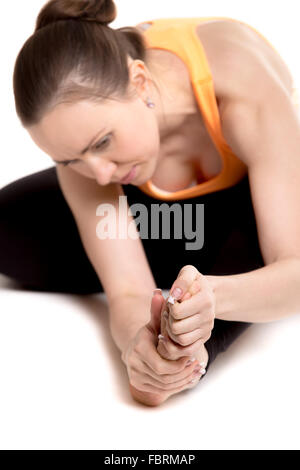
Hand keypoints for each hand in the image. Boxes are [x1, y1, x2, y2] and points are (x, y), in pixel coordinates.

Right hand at [123, 290, 203, 405]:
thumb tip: (158, 292)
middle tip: (198, 366)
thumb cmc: (150, 334)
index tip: (192, 357)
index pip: (162, 366)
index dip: (179, 365)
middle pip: (164, 377)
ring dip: (183, 380)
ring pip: (164, 385)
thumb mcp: (154, 322)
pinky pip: (161, 390)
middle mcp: (134, 364)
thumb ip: (157, 310)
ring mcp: (136, 376)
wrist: (134, 348)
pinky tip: (189, 378)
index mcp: (139, 348)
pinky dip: (177, 386)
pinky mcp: (139, 385)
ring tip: (197, 371)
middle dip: (183, 373)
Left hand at [159, 265, 214, 351]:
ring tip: (171, 320)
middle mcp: (209, 317)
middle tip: (169, 311)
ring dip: (170, 331)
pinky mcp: (204, 338)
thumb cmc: (194, 282)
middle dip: (168, 319)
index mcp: (205, 300)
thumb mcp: (189, 272)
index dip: (169, 306)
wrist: (208, 293)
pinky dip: (176, 343)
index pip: (177, 312)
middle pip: (177, 328)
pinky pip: (187, 349)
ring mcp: (207, 329)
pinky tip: (172, 331)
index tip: (172, 300)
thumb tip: (175, 295)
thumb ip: (182, 280)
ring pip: (181, 340)